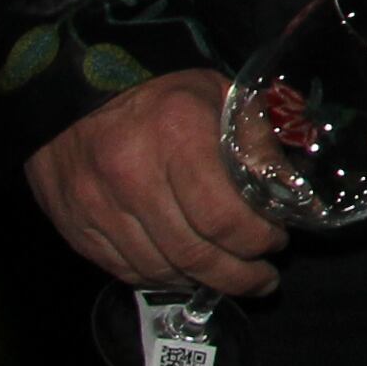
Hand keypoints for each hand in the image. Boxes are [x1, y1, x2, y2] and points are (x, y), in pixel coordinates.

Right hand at [29, 69, 285, 296]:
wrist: (74, 83)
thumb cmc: (159, 88)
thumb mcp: (218, 95)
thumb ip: (256, 142)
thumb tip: (293, 191)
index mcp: (178, 136)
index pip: (224, 217)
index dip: (257, 241)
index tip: (276, 242)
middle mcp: (132, 176)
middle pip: (193, 254)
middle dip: (237, 275)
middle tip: (262, 278)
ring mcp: (97, 205)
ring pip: (157, 268)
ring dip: (200, 282)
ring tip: (229, 278)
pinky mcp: (73, 224)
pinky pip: (121, 269)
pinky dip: (159, 277)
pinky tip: (184, 274)